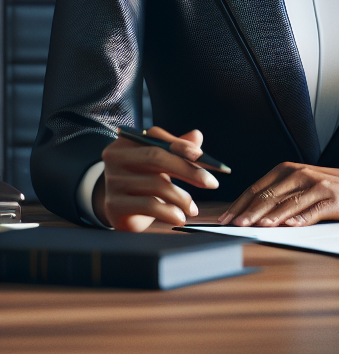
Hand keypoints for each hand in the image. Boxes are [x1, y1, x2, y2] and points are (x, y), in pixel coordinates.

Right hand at [96, 126, 218, 231]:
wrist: (120, 209)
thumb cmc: (144, 178)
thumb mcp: (161, 162)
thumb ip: (178, 148)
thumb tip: (197, 135)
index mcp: (127, 141)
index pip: (155, 136)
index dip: (180, 145)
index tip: (201, 156)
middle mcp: (116, 158)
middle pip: (156, 157)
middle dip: (188, 170)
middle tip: (211, 182)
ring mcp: (112, 181)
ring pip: (157, 184)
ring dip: (182, 198)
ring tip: (193, 208)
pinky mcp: (114, 205)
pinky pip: (149, 206)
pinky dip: (170, 212)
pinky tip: (180, 217)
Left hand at [218, 162, 338, 226]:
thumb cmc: (327, 186)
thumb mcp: (300, 183)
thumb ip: (279, 194)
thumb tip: (247, 213)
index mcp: (288, 170)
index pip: (257, 188)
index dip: (239, 204)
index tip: (224, 220)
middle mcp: (301, 174)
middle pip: (270, 195)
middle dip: (249, 212)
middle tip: (234, 226)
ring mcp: (317, 186)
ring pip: (289, 202)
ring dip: (272, 216)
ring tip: (257, 226)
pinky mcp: (332, 198)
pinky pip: (314, 210)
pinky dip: (301, 218)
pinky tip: (290, 226)